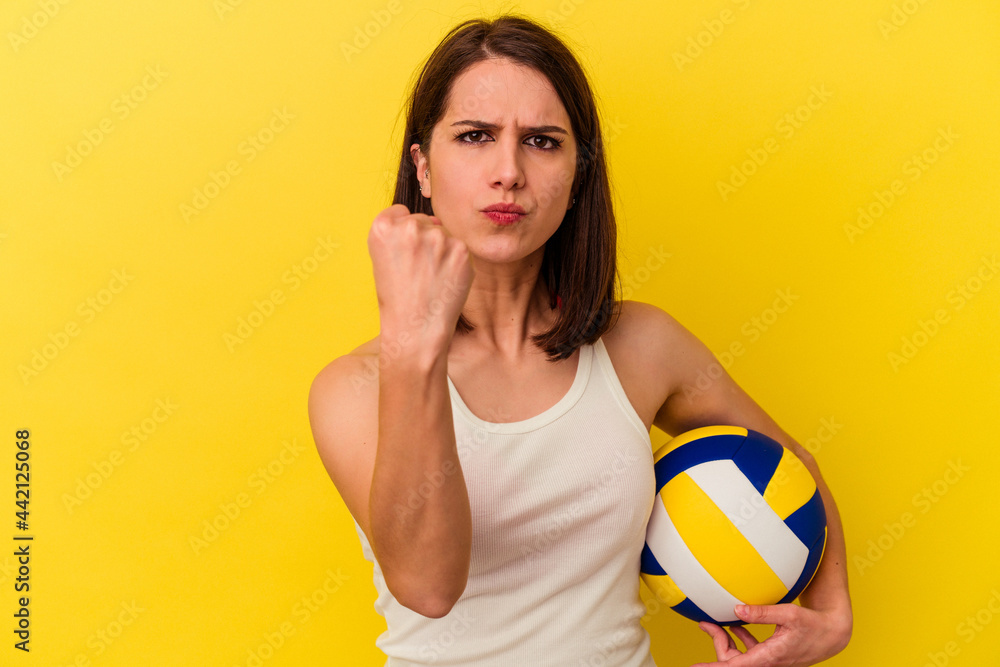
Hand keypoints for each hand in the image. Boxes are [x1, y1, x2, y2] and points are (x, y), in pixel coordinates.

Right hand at [367, 204, 473, 341]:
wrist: (416, 329)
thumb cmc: (397, 298)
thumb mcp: (382, 259)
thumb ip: (398, 234)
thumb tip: (432, 221)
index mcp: (382, 227)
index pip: (398, 212)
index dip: (401, 234)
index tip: (401, 253)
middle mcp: (409, 227)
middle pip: (422, 220)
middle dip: (422, 240)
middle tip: (417, 270)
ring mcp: (437, 237)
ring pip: (442, 233)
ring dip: (440, 249)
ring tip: (430, 277)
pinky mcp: (461, 249)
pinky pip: (458, 247)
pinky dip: (455, 261)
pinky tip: (445, 280)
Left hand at [691, 602, 851, 666]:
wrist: (832, 634)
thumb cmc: (813, 625)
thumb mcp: (789, 614)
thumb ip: (762, 612)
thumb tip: (736, 609)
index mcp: (769, 657)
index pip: (735, 666)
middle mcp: (768, 662)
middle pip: (732, 659)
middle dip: (717, 643)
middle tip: (706, 623)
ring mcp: (770, 660)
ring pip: (740, 656)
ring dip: (726, 641)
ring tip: (713, 623)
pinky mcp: (773, 654)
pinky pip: (750, 651)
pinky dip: (740, 639)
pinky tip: (735, 626)